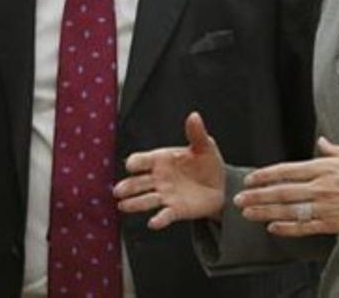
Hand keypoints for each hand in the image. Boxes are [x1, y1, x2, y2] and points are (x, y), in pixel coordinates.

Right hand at [113, 112, 224, 229]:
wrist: (220, 186)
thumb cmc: (207, 163)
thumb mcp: (204, 146)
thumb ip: (197, 133)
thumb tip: (194, 116)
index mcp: (161, 160)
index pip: (142, 160)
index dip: (136, 162)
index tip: (131, 165)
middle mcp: (158, 179)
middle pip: (138, 183)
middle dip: (127, 186)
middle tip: (118, 191)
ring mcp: (165, 195)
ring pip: (146, 200)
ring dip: (134, 203)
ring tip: (123, 206)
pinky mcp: (175, 210)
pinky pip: (165, 215)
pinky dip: (158, 219)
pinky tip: (153, 223)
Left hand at [234, 137, 338, 236]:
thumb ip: (334, 150)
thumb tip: (321, 142)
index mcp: (325, 167)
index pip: (288, 170)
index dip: (266, 175)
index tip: (250, 178)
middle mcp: (322, 187)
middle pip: (282, 191)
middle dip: (257, 195)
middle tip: (239, 198)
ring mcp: (327, 207)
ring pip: (289, 210)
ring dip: (265, 212)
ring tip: (248, 213)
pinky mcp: (333, 224)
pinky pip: (305, 227)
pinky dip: (287, 228)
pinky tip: (273, 227)